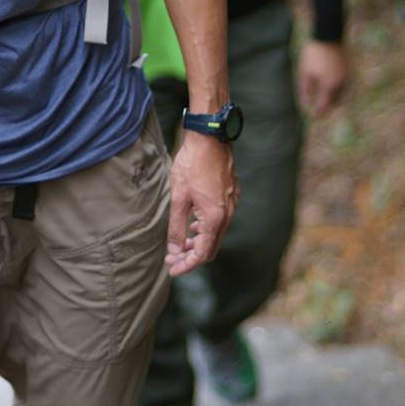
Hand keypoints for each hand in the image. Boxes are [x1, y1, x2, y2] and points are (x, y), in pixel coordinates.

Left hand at [165, 131, 238, 276]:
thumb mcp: (179, 197)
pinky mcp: (232, 193)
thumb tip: (174, 249)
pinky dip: (207, 227)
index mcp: (215, 218)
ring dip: (200, 241)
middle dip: (192, 255)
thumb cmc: (191, 165)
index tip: (172, 268)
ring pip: (217, 233)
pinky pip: (221, 219)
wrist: (210, 137)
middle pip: (212, 247)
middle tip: (173, 256)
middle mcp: (228, 214)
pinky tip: (195, 222)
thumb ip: (177, 226)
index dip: (186, 264)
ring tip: (182, 241)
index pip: (203, 254)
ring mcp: (232, 203)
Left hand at [297, 39, 348, 115]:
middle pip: (336, 101)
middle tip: (319, 109)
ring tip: (324, 97)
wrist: (328, 34)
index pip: (325, 105)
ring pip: (343, 93)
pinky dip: (339, 89)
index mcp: (330, 86)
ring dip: (335, 98)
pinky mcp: (351, 69)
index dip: (319, 112)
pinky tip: (331, 86)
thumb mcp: (305, 72)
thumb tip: (306, 104)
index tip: (314, 117)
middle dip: (329, 106)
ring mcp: (348, 76)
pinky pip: (346, 85)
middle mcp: (342, 83)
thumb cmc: (313, 54)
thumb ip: (305, 90)